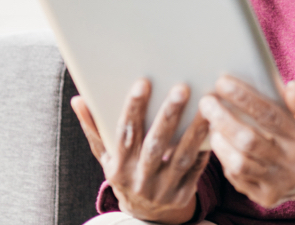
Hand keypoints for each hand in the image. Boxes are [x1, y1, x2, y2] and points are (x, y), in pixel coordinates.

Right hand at [71, 80, 209, 224]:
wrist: (144, 214)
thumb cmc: (124, 172)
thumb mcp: (105, 155)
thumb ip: (94, 127)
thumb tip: (78, 98)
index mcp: (118, 166)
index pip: (125, 134)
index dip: (132, 108)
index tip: (143, 82)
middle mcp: (139, 180)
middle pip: (155, 145)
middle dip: (168, 116)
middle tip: (181, 88)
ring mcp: (162, 190)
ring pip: (181, 157)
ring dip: (195, 130)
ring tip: (206, 104)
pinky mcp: (183, 194)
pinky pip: (198, 169)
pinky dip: (207, 147)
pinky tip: (216, 125)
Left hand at [199, 77, 294, 215]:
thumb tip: (290, 86)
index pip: (270, 116)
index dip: (244, 98)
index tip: (222, 82)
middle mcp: (293, 166)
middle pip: (249, 140)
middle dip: (223, 118)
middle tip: (206, 101)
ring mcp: (278, 185)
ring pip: (239, 163)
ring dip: (220, 140)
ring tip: (211, 122)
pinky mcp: (265, 198)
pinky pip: (237, 178)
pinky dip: (225, 158)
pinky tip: (220, 141)